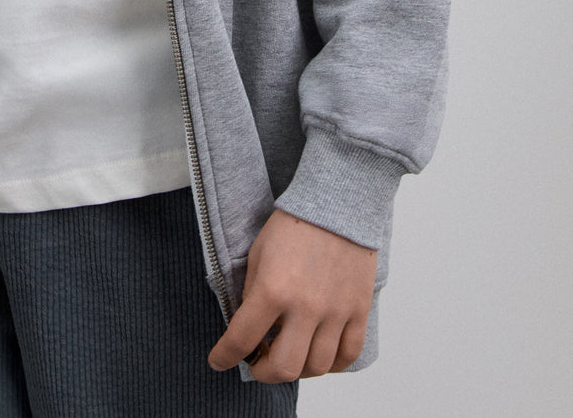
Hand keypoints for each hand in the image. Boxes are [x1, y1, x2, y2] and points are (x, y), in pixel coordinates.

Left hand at [208, 209, 376, 382]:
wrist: (337, 204)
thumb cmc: (293, 225)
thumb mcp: (258, 253)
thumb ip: (253, 293)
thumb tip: (251, 328)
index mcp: (273, 289)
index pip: (242, 339)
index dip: (225, 356)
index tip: (218, 361)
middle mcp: (305, 307)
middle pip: (284, 368)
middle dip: (263, 372)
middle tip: (257, 362)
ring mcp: (335, 312)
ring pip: (316, 367)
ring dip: (297, 369)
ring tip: (287, 355)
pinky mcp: (358, 311)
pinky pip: (348, 355)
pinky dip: (332, 364)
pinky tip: (318, 354)